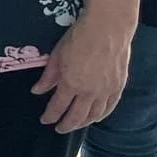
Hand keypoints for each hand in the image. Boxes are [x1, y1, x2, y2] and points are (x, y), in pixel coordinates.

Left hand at [31, 16, 130, 131]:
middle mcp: (90, 92)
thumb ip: (48, 77)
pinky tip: (96, 117)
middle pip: (76, 117)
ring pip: (94, 115)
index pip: (58, 107)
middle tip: (58, 128)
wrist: (108, 28)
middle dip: (66, 125)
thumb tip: (37, 91)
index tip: (45, 120)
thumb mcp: (57, 56)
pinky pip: (110, 107)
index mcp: (71, 84)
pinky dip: (102, 115)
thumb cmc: (79, 38)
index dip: (50, 116)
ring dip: (83, 123)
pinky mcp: (119, 86)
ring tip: (75, 124)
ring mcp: (106, 90)